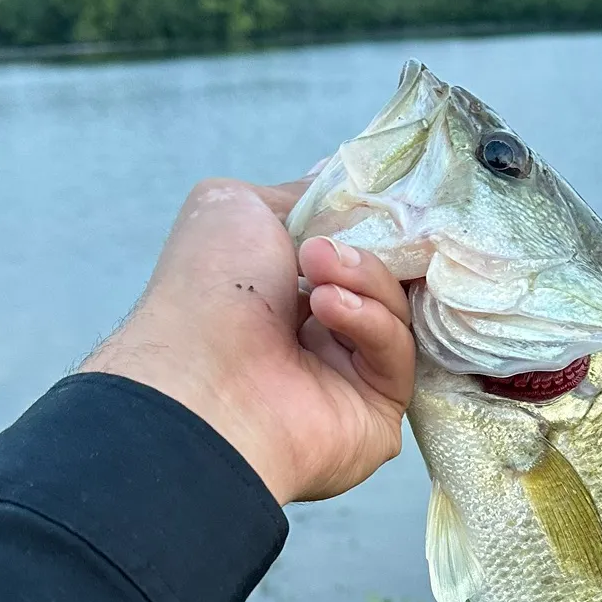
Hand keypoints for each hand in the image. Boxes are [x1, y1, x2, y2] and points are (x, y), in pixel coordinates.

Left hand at [82, 176, 414, 504]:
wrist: (204, 380)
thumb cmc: (210, 290)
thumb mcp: (240, 207)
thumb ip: (300, 197)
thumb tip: (343, 190)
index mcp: (281, 292)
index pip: (350, 251)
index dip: (368, 222)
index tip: (377, 201)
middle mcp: (315, 336)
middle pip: (383, 279)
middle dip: (367, 250)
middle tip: (330, 245)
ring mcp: (348, 377)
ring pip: (395, 312)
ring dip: (363, 280)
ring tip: (319, 275)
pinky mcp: (378, 412)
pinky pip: (397, 355)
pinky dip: (369, 322)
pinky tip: (329, 309)